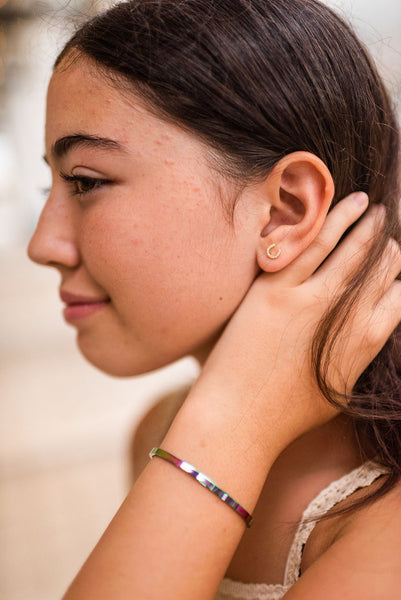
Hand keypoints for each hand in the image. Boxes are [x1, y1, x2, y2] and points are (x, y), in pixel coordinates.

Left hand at [192, 193, 400, 451]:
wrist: (240, 417)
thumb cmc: (287, 413)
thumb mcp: (339, 387)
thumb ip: (358, 355)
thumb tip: (369, 329)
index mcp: (365, 343)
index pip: (398, 294)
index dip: (399, 274)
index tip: (395, 261)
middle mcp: (346, 317)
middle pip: (381, 267)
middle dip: (388, 245)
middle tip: (388, 230)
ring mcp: (311, 299)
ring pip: (353, 249)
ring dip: (369, 224)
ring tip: (375, 209)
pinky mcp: (277, 289)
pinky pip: (312, 244)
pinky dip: (335, 219)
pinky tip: (348, 204)